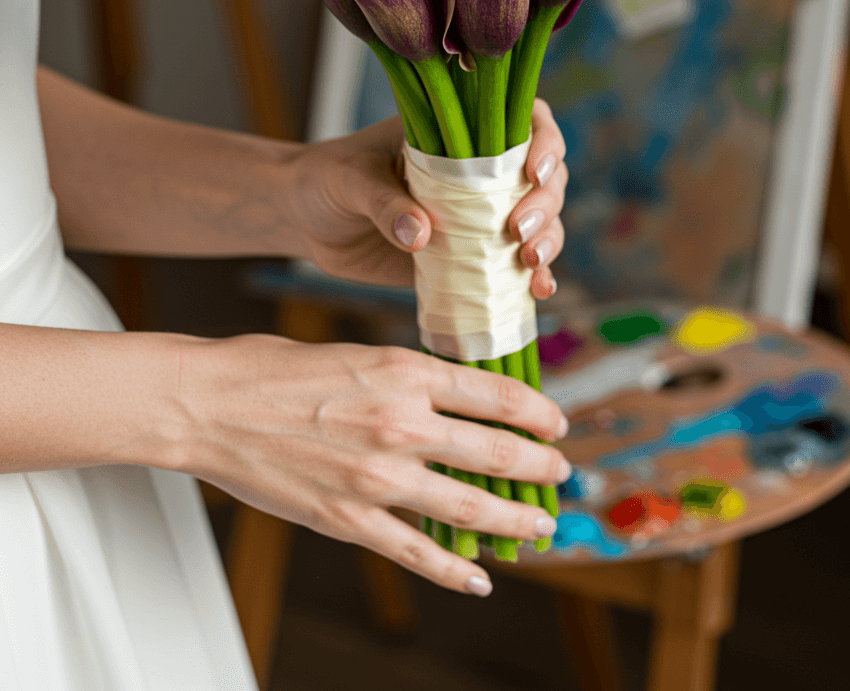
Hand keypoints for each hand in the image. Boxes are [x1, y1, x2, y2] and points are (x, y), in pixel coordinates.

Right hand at [183, 337, 570, 594]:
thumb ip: (409, 378)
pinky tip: (480, 578)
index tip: (556, 424)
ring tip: (539, 526)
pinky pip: (417, 553)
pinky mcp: (349, 520)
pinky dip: (455, 571)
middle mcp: (401, 423)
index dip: (537, 413)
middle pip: (498, 452)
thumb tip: (457, 398)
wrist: (209, 405)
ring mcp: (377, 477)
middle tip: (559, 474)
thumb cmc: (274, 370)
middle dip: (540, 468)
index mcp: (405, 371)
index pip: (497, 394)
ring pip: (470, 507)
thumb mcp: (358, 352)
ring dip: (515, 520)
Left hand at [288, 97, 567, 296]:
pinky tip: (537, 291)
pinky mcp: (468, 257)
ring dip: (547, 241)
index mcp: (458, 134)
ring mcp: (478, 216)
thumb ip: (385, 202)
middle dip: (545, 203)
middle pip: (544, 178)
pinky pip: (512, 266)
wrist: (305, 221)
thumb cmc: (326, 179)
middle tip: (519, 229)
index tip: (535, 171)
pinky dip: (532, 278)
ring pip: (539, 222)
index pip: (523, 122)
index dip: (545, 141)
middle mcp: (478, 172)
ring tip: (530, 263)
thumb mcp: (351, 180)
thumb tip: (421, 234)